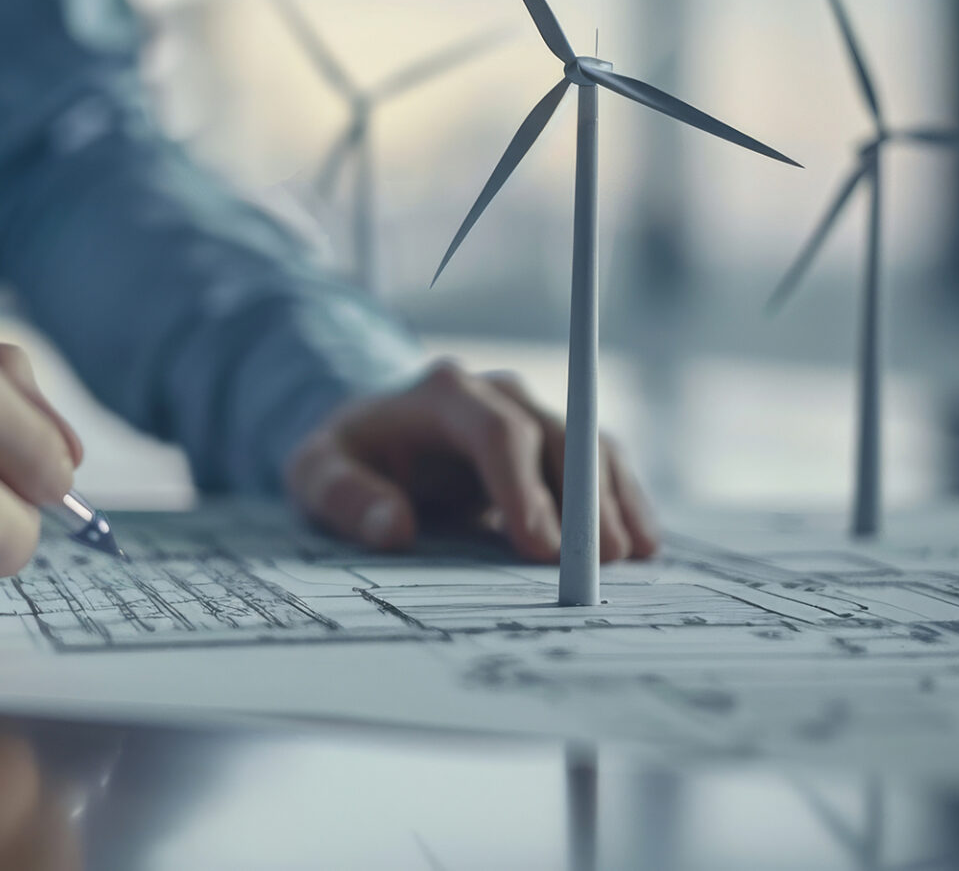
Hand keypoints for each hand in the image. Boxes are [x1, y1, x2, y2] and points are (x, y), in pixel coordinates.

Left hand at [286, 361, 656, 561]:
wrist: (368, 435)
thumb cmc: (344, 457)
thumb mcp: (315, 473)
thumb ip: (346, 497)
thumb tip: (394, 529)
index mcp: (442, 393)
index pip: (498, 433)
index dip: (524, 490)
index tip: (541, 549)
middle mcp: (497, 393)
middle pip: (558, 436)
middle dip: (584, 500)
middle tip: (601, 565)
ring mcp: (532, 414)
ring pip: (591, 446)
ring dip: (616, 500)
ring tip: (635, 558)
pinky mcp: (552, 444)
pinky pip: (600, 464)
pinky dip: (624, 500)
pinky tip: (643, 543)